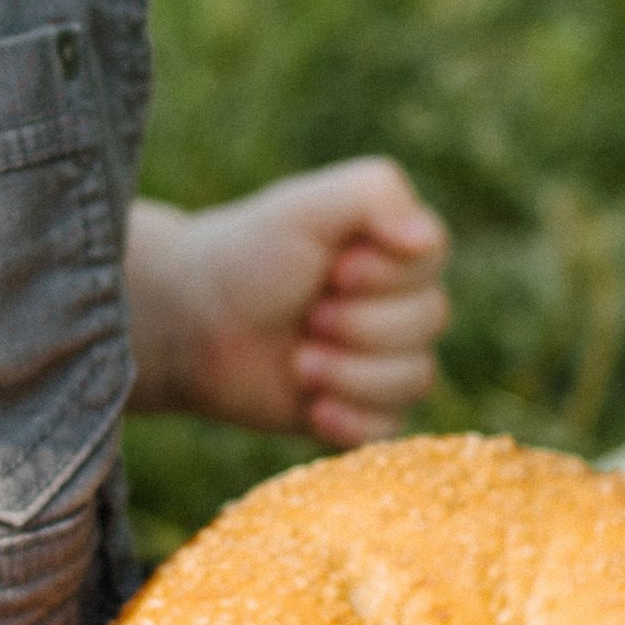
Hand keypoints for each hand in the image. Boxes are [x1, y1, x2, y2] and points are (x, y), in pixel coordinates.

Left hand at [128, 157, 447, 442]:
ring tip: (298, 361)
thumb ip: (374, 194)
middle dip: (358, 323)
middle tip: (307, 316)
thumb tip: (424, 240)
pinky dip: (350, 421)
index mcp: (392, 247)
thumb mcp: (305, 206)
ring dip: (349, 373)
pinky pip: (390, 430)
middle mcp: (398, 301)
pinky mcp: (362, 410)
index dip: (381, 274)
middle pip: (429, 320)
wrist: (193, 325)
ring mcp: (383, 359)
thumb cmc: (248, 256)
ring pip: (416, 378)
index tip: (332, 270)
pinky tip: (312, 405)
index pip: (431, 258)